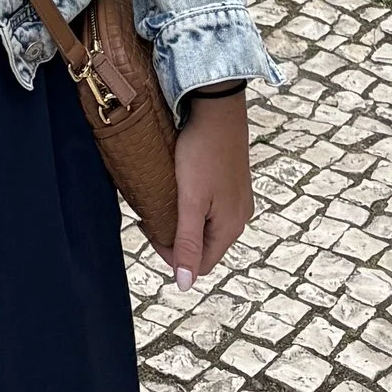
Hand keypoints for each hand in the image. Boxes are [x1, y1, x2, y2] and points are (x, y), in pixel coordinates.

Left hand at [167, 89, 252, 287]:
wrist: (218, 106)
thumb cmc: (202, 151)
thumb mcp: (191, 200)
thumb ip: (187, 242)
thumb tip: (184, 285)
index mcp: (231, 227)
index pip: (200, 264)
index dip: (172, 256)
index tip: (151, 228)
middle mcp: (240, 217)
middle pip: (204, 246)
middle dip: (177, 238)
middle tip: (153, 214)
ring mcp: (238, 199)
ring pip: (207, 226)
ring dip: (184, 221)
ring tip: (165, 200)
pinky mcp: (233, 182)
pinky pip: (212, 208)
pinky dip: (194, 205)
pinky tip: (182, 188)